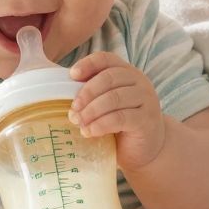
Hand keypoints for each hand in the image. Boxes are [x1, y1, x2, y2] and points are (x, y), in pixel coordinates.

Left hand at [69, 53, 165, 170]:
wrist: (145, 149)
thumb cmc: (120, 125)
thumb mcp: (106, 105)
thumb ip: (92, 95)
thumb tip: (62, 91)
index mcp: (127, 73)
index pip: (107, 59)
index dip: (88, 64)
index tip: (72, 75)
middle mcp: (139, 82)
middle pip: (109, 78)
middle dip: (86, 93)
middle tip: (73, 109)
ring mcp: (146, 100)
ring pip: (114, 98)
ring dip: (91, 111)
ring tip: (78, 123)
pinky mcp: (146, 120)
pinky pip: (120, 118)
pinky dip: (101, 124)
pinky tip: (89, 132)